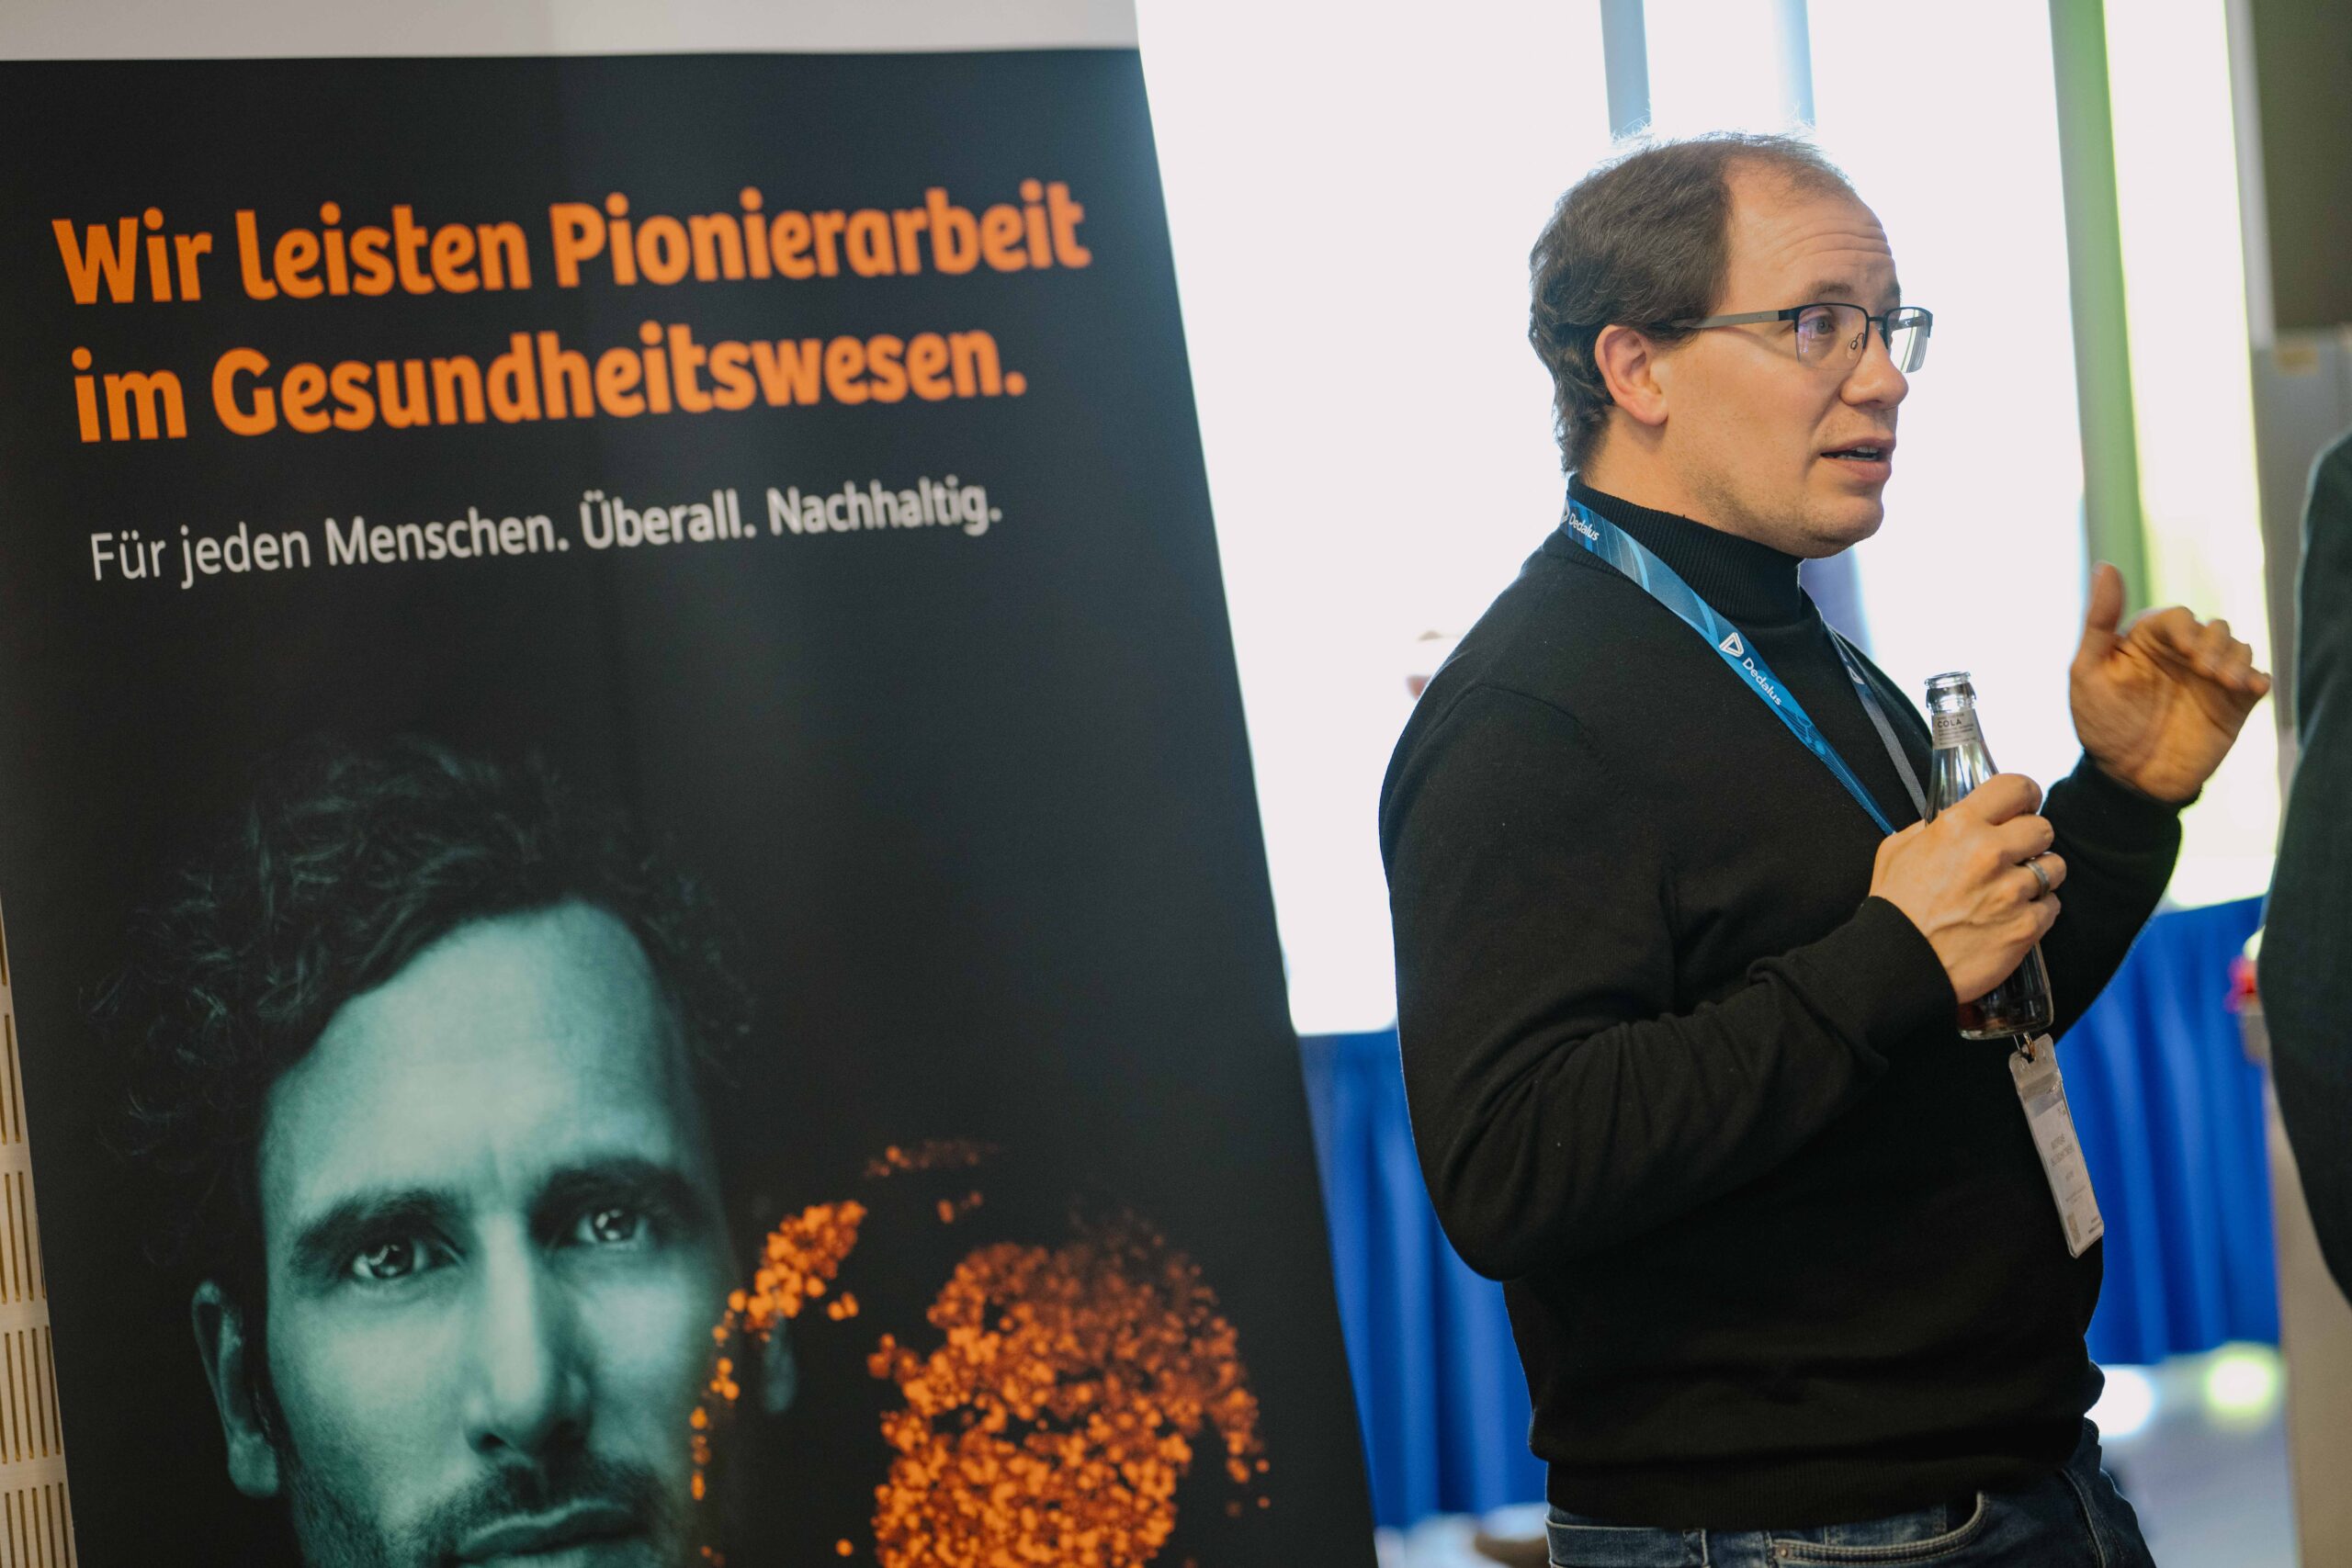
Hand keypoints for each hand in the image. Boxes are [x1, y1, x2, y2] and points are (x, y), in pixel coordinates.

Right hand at [1870, 774, 2065, 1002]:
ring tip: (2014, 890)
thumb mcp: (1896, 850)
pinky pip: (2052, 907)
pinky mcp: (2026, 925)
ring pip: (2054, 868)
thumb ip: (1929, 828)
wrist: (1898, 964)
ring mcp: (2012, 891)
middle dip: (2031, 840)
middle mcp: (1990, 852)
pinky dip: (2036, 911)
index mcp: (1958, 826)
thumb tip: (1951, 819)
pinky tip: (2011, 917)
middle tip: (2015, 855)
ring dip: (2039, 877)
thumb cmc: (1894, 909)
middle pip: (2043, 828)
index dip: (2025, 794)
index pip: (2015, 788)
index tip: (2025, 804)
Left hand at [2070, 562, 2270, 803]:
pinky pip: (2257, 679)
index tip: (2183, 651)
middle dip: (2213, 644)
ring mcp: (2210, 678)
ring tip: (2224, 682)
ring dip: (2236, 659)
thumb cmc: (2101, 724)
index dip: (2184, 629)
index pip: (2177, 616)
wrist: (2128, 779)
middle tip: (2204, 672)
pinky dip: (2257, 678)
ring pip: (2239, 648)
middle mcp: (2182, 654)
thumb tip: (2106, 567)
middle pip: (2213, 628)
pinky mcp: (2233, 703)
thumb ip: (2098, 621)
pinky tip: (2249, 688)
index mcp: (2148, 641)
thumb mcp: (2087, 672)